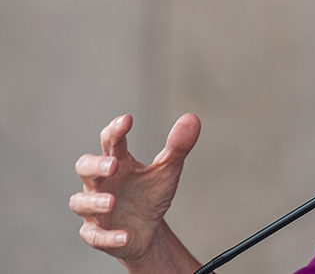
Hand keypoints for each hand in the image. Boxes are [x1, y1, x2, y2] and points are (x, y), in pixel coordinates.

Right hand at [69, 113, 200, 265]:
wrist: (148, 232)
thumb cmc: (150, 195)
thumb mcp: (168, 170)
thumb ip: (178, 146)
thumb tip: (192, 118)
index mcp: (118, 163)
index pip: (110, 142)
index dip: (115, 131)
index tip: (126, 121)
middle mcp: (101, 183)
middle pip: (85, 168)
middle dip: (96, 166)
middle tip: (113, 165)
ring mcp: (95, 209)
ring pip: (80, 202)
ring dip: (94, 201)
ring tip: (111, 202)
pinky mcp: (97, 234)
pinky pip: (94, 235)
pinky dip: (107, 236)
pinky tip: (124, 235)